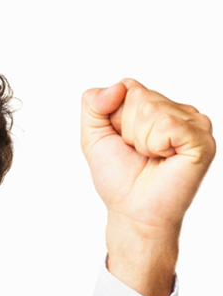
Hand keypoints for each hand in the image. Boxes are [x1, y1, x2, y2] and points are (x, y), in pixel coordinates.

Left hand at [81, 79, 214, 295]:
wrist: (132, 210)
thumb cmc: (118, 177)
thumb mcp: (93, 136)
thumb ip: (93, 104)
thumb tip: (118, 85)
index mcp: (157, 106)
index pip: (127, 86)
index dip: (114, 117)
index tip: (122, 141)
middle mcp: (178, 111)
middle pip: (138, 95)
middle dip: (126, 128)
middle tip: (137, 153)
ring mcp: (194, 123)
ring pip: (151, 107)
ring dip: (139, 138)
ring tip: (151, 157)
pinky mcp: (202, 139)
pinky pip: (168, 124)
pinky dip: (154, 145)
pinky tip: (163, 158)